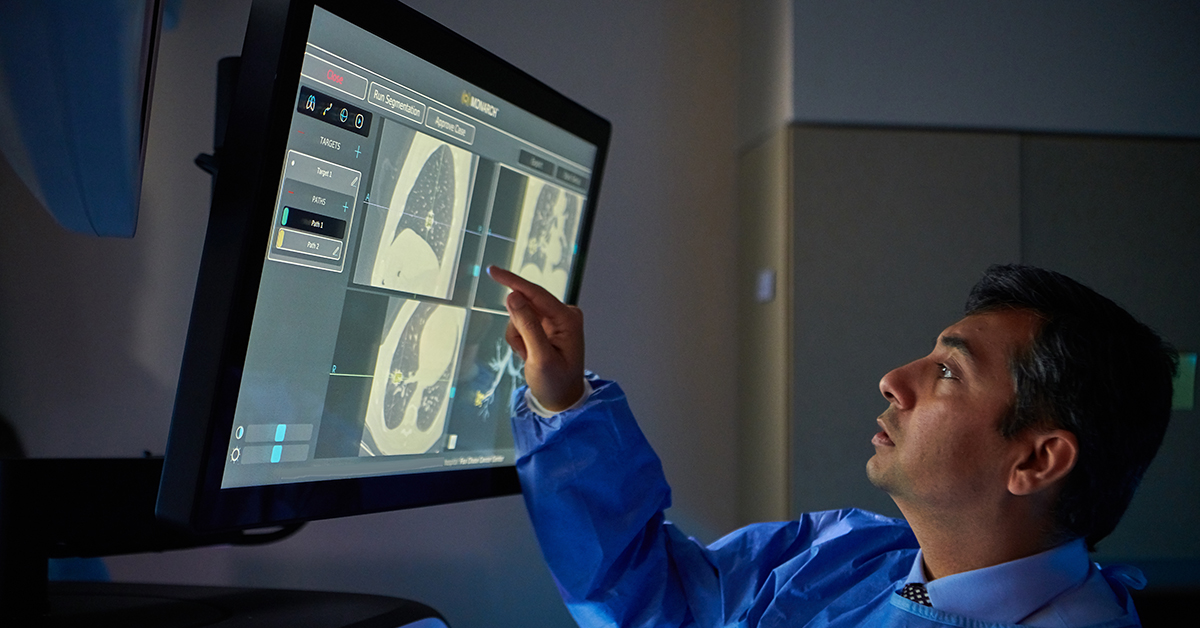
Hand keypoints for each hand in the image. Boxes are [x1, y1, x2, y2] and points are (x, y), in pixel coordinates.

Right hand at [487, 266, 584, 411]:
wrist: (561, 399)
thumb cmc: (556, 383)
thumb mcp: (540, 357)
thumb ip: (527, 326)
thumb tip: (513, 296)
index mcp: (567, 318)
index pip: (536, 293)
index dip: (513, 281)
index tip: (493, 270)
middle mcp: (563, 314)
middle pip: (525, 305)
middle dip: (518, 329)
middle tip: (525, 352)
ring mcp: (555, 319)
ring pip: (519, 315)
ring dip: (517, 337)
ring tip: (528, 356)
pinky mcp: (546, 325)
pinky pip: (521, 323)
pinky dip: (519, 339)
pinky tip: (528, 354)